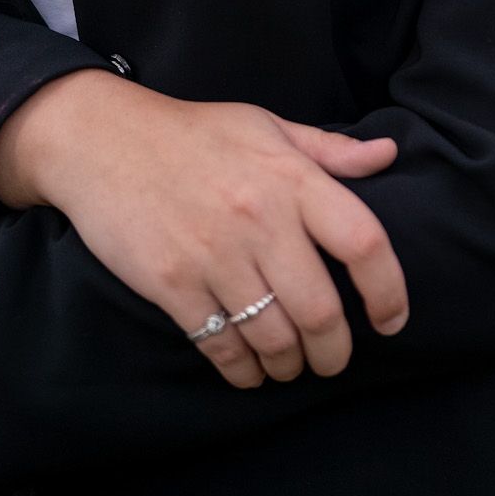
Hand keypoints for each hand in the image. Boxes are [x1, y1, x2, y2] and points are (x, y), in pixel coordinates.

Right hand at [0, 72, 408, 390]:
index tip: (391, 321)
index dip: (388, 290)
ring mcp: (213, 253)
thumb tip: (388, 154)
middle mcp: (259, 216)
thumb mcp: (264, 125)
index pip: (364, 241)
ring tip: (289, 364)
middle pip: (321, 310)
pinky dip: (242, 371)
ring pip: (273, 338)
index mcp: (290, 176)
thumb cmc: (193, 133)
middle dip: (333, 351)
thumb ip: (328, 149)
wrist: (103, 139)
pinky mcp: (171, 282)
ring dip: (289, 365)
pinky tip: (248, 370)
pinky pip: (221, 346)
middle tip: (331, 359)